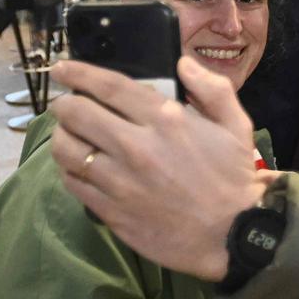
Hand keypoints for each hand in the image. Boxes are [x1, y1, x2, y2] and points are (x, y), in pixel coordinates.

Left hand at [50, 57, 263, 281]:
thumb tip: (182, 63)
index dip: (78, 74)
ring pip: (67, 149)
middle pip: (77, 114)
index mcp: (165, 119)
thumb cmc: (234, 177)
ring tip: (68, 135)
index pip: (108, 87)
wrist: (232, 234)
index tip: (62, 69)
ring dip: (62, 136)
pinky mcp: (111, 210)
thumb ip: (213, 89)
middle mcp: (136, 145)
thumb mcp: (237, 125)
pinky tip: (77, 166)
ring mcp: (119, 181)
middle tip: (64, 105)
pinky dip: (68, 169)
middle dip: (64, 104)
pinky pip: (73, 183)